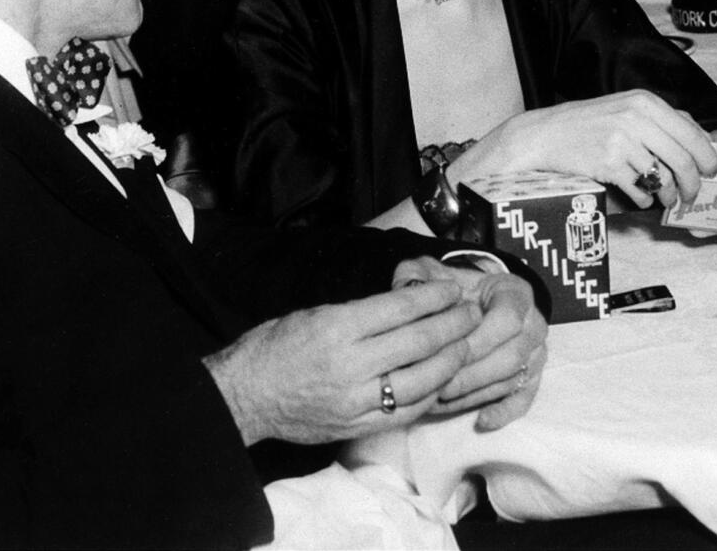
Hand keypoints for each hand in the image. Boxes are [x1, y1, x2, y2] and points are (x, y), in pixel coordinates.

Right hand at [203, 281, 480, 446]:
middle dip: (452, 325)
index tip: (452, 289)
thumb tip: (405, 306)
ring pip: (420, 380)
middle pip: (418, 343)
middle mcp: (350, 364)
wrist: (244, 396)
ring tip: (465, 345)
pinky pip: (406, 411)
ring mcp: (356, 399)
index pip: (400, 308)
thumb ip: (359, 314)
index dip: (433, 297)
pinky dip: (430, 394)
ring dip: (450, 361)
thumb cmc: (273, 346)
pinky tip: (443, 380)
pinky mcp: (357, 426)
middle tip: (472, 313)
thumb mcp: (313, 313)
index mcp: (336, 327)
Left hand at [392, 257, 547, 429]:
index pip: (507, 319)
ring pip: (513, 379)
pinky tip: (481, 420)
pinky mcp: (532, 375)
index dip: (477, 338)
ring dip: (477, 394)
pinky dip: (504, 411)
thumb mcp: (431, 272)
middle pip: (511, 355)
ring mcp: (535, 351)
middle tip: (437, 385)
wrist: (473, 296)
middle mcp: (533, 322)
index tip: (446, 349)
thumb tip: (404, 292)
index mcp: (515, 292)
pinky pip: (524, 398)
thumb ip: (417, 276)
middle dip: (472, 373)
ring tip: (441, 401)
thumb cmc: (451, 287)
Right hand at [451, 90, 716, 209]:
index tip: (710, 172)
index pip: (692, 133)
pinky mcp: (607, 164)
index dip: (707, 157)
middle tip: (693, 195)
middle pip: (683, 159)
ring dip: (669, 195)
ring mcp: (621, 141)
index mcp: (644, 102)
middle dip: (694, 184)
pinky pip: (640, 189)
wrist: (543, 136)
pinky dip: (645, 199)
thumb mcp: (623, 108)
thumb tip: (700, 136)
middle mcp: (635, 118)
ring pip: (663, 178)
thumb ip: (660, 119)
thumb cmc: (585, 125)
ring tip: (667, 200)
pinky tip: (641, 197)